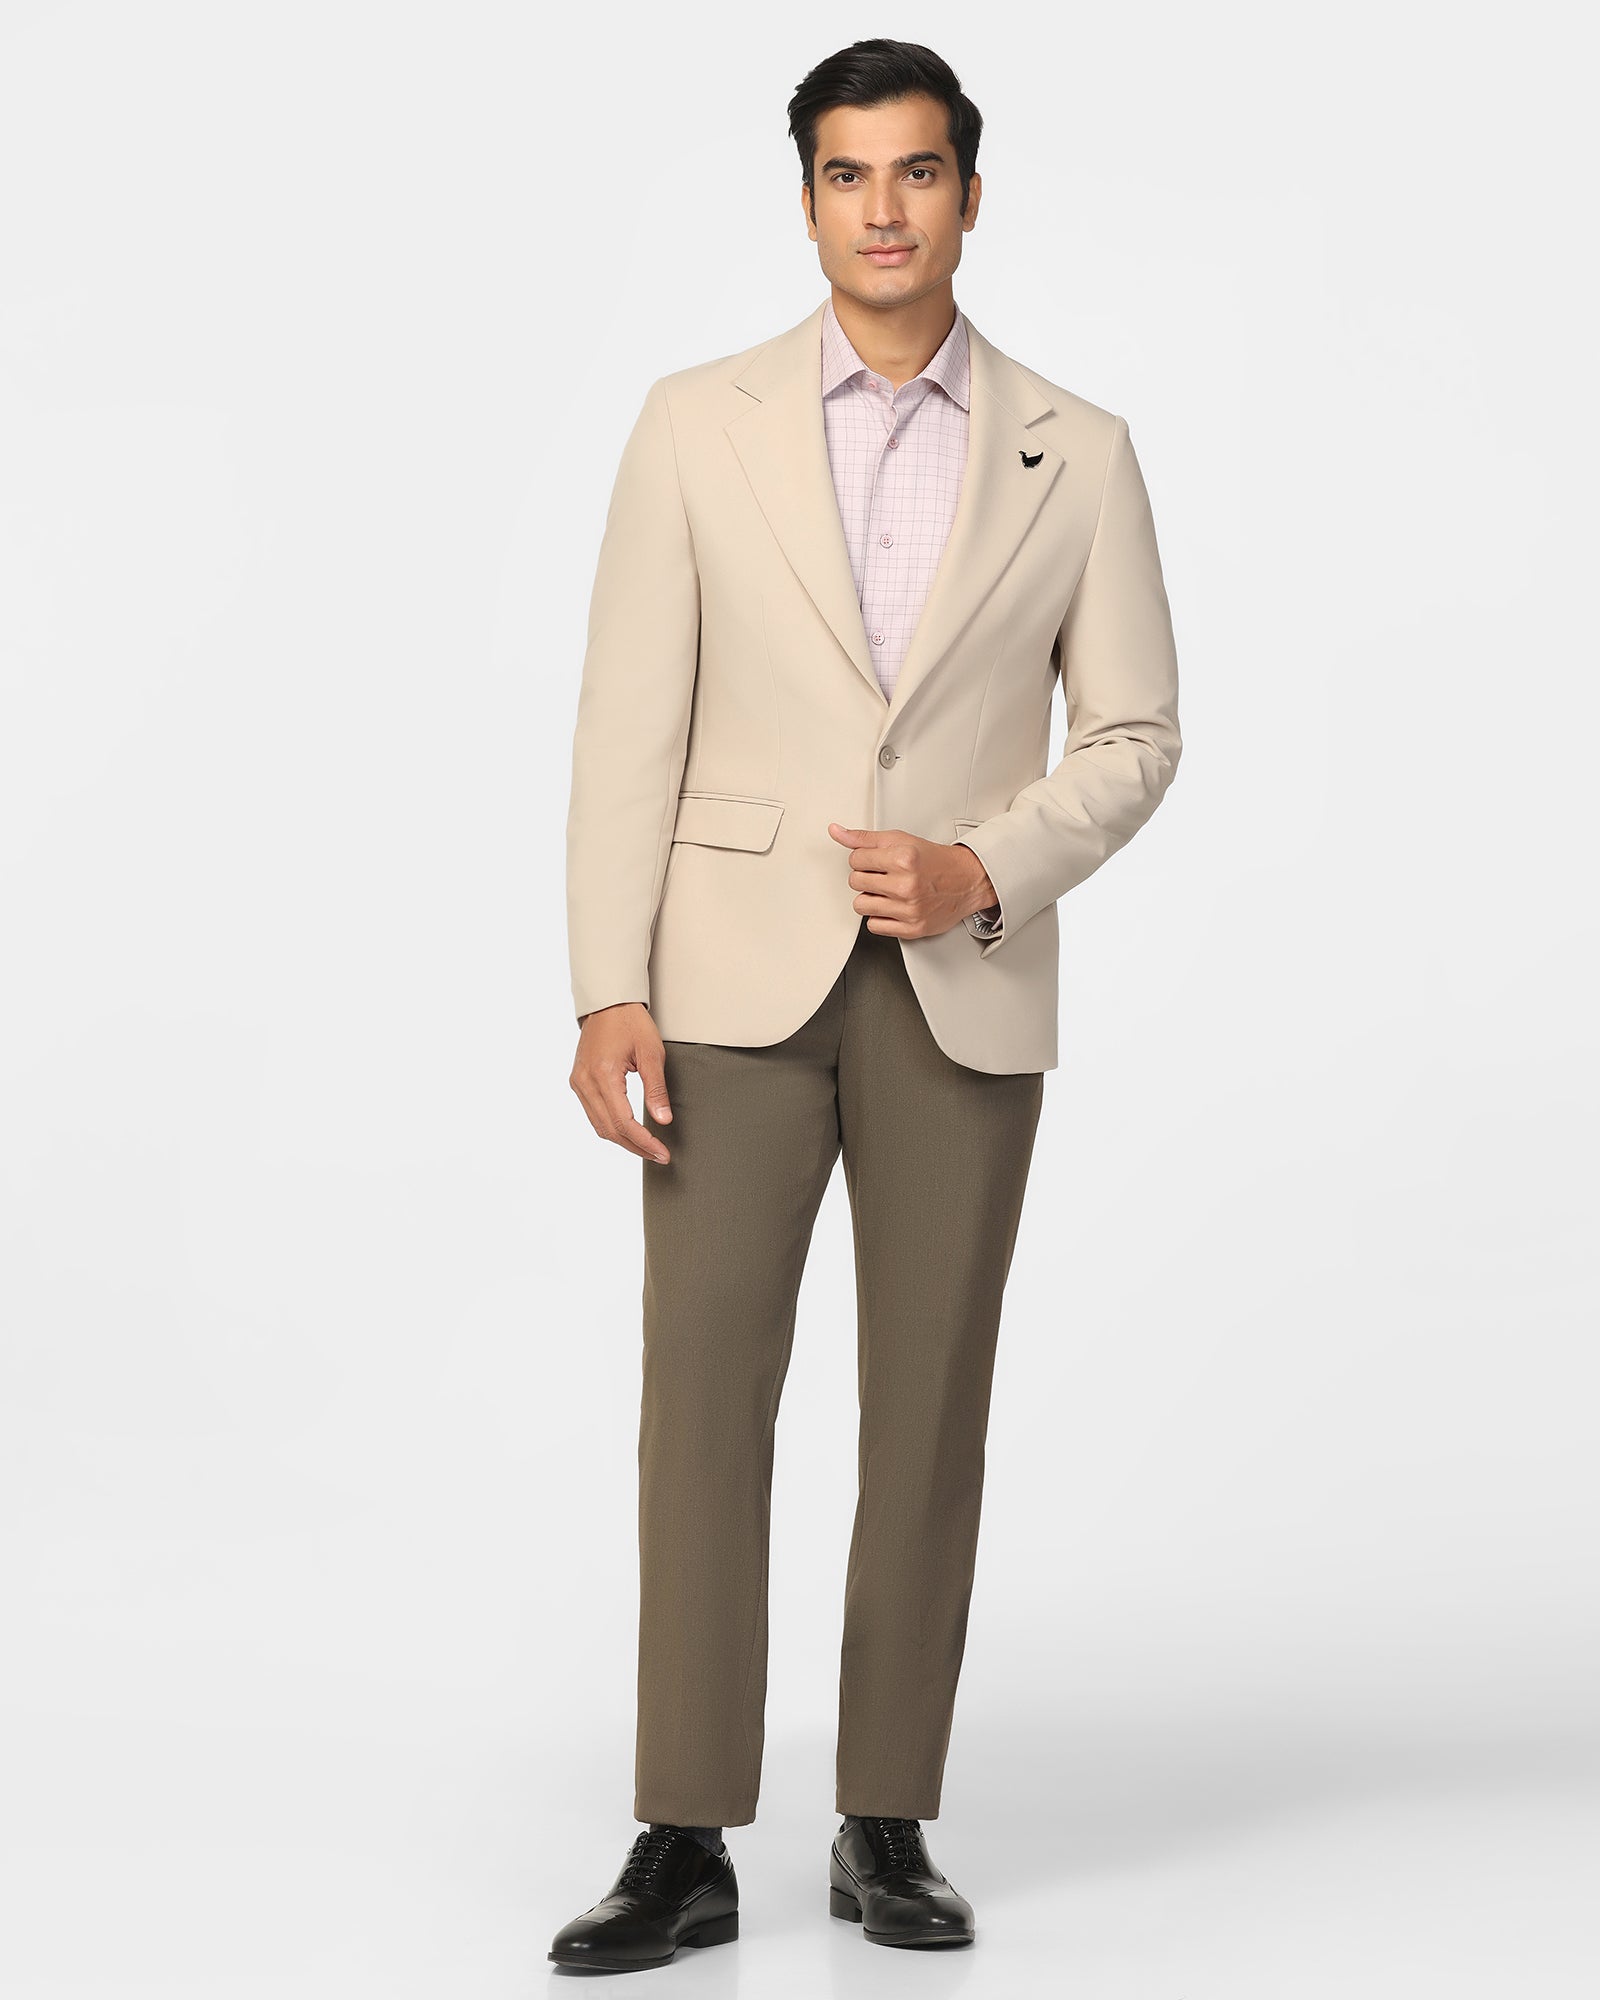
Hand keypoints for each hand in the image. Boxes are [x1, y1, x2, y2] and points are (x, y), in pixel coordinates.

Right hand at [570, 1003, 673, 1164]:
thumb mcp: (651, 1053)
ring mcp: (578, 1083)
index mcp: (603, 1074)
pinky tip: (629, 1132)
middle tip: (659, 1155)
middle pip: (609, 1129)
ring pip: (599, 1126)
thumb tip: (663, 1120)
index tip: (662, 1152)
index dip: (644, 1141)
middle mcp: (585, 1082)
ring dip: (623, 1140)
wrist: (608, 1004)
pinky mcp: (578, 1082)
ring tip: (647, 1147)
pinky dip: (612, 1127)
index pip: (623, 1122)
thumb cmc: (630, 1023)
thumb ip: (656, 1089)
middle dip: (636, 1146)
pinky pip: (594, 1114)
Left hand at [828, 821, 997, 938]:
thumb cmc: (934, 861)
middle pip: (855, 882)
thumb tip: (836, 831)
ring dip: (870, 898)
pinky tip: (893, 907)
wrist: (966, 881)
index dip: (863, 859)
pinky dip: (880, 917)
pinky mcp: (912, 929)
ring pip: (861, 906)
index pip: (855, 859)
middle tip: (884, 876)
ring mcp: (909, 909)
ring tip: (887, 891)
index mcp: (904, 859)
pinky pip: (874, 926)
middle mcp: (907, 885)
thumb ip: (865, 838)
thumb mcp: (900, 840)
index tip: (876, 861)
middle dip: (866, 877)